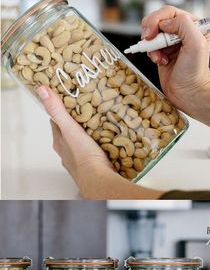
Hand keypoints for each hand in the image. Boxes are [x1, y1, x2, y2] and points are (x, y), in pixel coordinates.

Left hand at [36, 85, 162, 198]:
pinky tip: (108, 141)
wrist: (100, 180)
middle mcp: (68, 153)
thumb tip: (41, 90)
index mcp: (60, 143)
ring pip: (83, 143)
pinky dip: (101, 145)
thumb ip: (57, 110)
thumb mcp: (69, 128)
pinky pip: (97, 152)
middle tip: (89, 110)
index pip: (56, 122)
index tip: (67, 100)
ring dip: (90, 135)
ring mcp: (81, 161)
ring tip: (101, 123)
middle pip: (70, 133)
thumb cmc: (84, 156)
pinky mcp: (95, 166)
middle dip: (77, 122)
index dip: (60, 111)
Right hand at [141, 5, 209, 114]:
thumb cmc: (196, 71)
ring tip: (158, 57)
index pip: (169, 12)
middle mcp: (181, 32)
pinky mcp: (162, 53)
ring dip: (151, 45)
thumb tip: (164, 23)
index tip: (152, 32)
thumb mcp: (196, 43)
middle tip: (149, 41)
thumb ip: (183, 24)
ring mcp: (170, 43)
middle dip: (150, 30)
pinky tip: (160, 62)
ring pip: (151, 34)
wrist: (189, 93)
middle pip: (157, 20)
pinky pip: (150, 47)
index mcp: (192, 25)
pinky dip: (151, 54)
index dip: (157, 19)